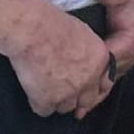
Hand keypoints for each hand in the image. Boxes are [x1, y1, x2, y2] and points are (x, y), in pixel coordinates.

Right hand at [7, 4, 114, 119]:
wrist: (31, 30)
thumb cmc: (50, 23)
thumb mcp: (81, 32)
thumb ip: (88, 52)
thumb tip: (83, 61)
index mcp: (100, 60)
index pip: (102, 85)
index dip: (89, 87)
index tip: (81, 88)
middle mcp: (88, 79)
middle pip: (86, 101)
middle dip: (75, 97)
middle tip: (62, 91)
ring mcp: (69, 92)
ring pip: (65, 108)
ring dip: (56, 100)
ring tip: (43, 86)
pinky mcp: (47, 100)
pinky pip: (44, 110)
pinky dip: (38, 102)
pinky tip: (32, 90)